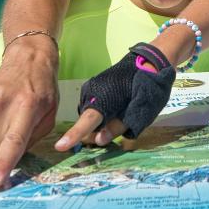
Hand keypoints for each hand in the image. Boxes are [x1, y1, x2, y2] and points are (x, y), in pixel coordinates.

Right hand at [0, 44, 58, 191]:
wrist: (27, 60)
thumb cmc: (42, 90)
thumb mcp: (50, 114)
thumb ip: (34, 139)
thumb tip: (12, 159)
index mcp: (27, 106)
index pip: (13, 141)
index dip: (2, 164)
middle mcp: (3, 101)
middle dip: (4, 147)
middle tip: (16, 127)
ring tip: (8, 114)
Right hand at [55, 43, 174, 150]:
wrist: (149, 62)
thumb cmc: (147, 89)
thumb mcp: (138, 113)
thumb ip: (117, 128)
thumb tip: (98, 140)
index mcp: (103, 100)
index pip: (86, 123)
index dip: (73, 136)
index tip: (59, 147)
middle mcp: (91, 93)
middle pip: (86, 122)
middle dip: (95, 132)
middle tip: (117, 126)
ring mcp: (91, 87)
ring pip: (89, 115)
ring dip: (99, 121)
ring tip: (121, 110)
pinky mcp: (94, 85)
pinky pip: (92, 106)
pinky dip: (100, 112)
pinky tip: (116, 106)